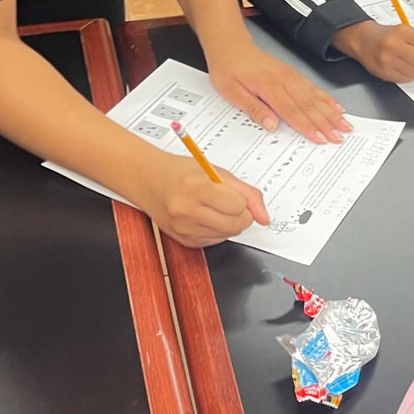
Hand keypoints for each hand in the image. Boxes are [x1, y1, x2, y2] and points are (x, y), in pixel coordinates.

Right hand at [136, 152, 270, 247]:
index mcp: (195, 188)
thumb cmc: (181, 172)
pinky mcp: (184, 241)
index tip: (235, 195)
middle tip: (229, 202)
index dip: (242, 201)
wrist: (149, 181)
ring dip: (228, 223)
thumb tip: (264, 217)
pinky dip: (217, 230)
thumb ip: (246, 193)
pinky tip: (204, 216)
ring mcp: (184, 229)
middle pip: (235, 225)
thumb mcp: (217, 172)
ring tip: (213, 206)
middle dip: (241, 215)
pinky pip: (215, 241)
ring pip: (228, 235)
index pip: (238, 206)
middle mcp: (186, 211)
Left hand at [208, 42, 350, 143]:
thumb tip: (272, 125)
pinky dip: (327, 99)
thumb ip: (253, 109)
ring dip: (331, 113)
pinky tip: (336, 107)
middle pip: (309, 106)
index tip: (320, 139)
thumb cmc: (228, 68)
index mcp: (269, 86)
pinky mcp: (293, 74)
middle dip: (327, 123)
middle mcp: (284, 80)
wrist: (231, 46)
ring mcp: (291, 76)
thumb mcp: (231, 92)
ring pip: (315, 98)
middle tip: (340, 136)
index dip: (307, 127)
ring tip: (345, 125)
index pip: (292, 112)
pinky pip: (313, 88)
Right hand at [334, 20, 413, 82]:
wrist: (363, 40)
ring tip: (412, 61)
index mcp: (401, 31)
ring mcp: (387, 61)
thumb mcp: (409, 31)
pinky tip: (404, 67)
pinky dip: (409, 75)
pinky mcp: (384, 73)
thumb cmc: (388, 35)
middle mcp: (393, 45)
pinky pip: (407, 79)